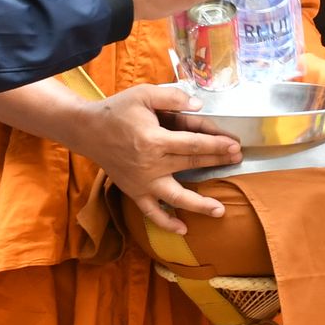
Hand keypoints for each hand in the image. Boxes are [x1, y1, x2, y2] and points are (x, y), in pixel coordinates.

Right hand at [69, 83, 243, 233]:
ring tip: (220, 210)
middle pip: (191, 164)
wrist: (86, 130)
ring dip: (199, 205)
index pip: (194, 144)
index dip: (217, 145)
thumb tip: (198, 107)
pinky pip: (151, 212)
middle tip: (238, 160)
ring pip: (175, 197)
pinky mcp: (134, 192)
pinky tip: (183, 229)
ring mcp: (142, 182)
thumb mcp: (143, 94)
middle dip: (217, 161)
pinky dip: (165, 223)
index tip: (235, 146)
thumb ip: (172, 98)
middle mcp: (150, 164)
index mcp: (154, 139)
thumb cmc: (116, 111)